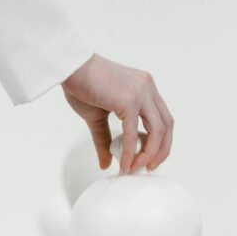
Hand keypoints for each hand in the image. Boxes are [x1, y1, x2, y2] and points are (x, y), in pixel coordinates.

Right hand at [62, 53, 173, 172]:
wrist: (70, 67)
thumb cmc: (82, 85)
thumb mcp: (97, 117)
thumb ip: (105, 140)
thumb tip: (105, 163)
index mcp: (144, 88)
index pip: (163, 118)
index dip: (161, 142)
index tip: (150, 158)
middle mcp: (147, 88)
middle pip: (167, 125)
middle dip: (161, 151)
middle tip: (149, 168)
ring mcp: (141, 93)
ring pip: (157, 131)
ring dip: (149, 154)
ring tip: (135, 168)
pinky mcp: (130, 100)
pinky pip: (133, 133)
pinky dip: (130, 152)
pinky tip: (124, 164)